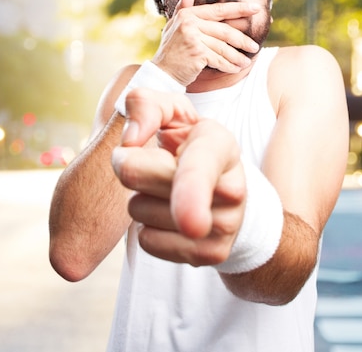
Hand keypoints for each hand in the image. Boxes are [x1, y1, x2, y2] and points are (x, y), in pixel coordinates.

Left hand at [111, 88, 246, 265]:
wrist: (221, 188)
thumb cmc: (188, 144)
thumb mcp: (171, 112)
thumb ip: (145, 106)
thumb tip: (130, 141)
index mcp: (220, 145)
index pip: (200, 169)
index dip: (192, 193)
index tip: (191, 224)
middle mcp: (231, 188)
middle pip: (142, 182)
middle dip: (131, 167)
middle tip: (155, 160)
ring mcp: (224, 226)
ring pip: (141, 214)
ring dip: (142, 198)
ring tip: (168, 189)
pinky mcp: (210, 254)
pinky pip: (148, 241)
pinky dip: (149, 227)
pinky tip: (171, 214)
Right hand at [153, 0, 261, 85]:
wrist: (162, 72)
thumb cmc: (172, 50)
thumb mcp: (175, 26)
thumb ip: (184, 8)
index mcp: (188, 14)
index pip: (218, 10)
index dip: (239, 9)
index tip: (255, 8)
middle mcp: (190, 23)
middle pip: (225, 31)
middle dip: (242, 40)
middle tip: (254, 47)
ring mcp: (193, 37)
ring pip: (223, 47)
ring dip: (237, 57)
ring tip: (246, 62)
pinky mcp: (196, 52)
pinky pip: (219, 59)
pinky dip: (228, 66)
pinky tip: (235, 69)